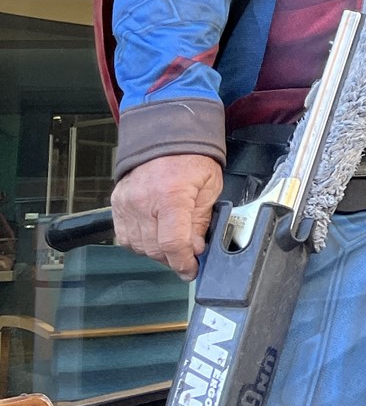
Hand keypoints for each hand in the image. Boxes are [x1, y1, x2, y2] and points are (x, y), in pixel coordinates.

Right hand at [112, 154, 222, 280]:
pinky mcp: (117, 205)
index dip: (183, 262)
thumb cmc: (191, 158)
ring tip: (174, 245)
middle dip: (174, 259)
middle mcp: (143, 202)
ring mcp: (126, 204)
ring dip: (157, 253)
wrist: (165, 136)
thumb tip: (196, 249)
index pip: (172, 243)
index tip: (191, 269)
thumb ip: (201, 221)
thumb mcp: (210, 187)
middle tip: (188, 257)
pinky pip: (125, 237)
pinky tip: (155, 237)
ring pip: (138, 247)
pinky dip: (141, 243)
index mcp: (170, 196)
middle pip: (154, 249)